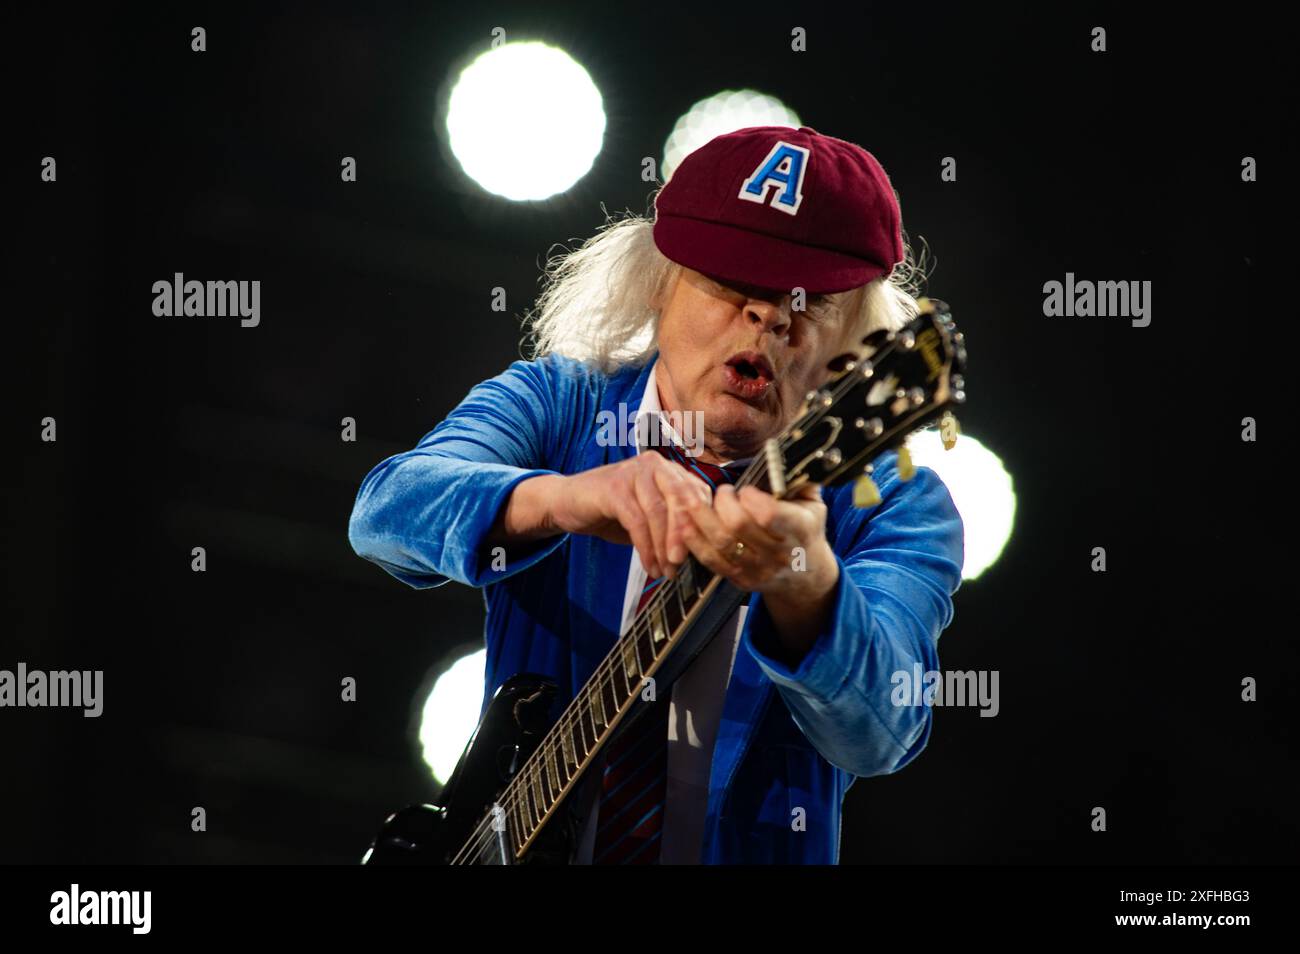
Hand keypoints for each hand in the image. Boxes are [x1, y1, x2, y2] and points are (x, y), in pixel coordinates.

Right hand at [547, 453, 712, 578]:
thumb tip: (700, 550)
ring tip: (665, 571)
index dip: (702, 526)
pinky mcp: (614, 487)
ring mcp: (634, 472)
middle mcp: (655, 465)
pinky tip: (649, 566)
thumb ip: (673, 524)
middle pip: (681, 499)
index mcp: (669, 469)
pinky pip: (637, 521)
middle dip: (684, 535)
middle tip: (682, 563)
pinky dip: (645, 548)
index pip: (697, 494)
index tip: (702, 554)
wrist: (568, 503)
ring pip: (658, 512)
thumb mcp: (649, 516)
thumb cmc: (613, 511)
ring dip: (663, 547)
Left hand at [680, 482, 837, 604]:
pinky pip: (710, 560)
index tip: (746, 489)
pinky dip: (693, 539)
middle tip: (724, 491)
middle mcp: (778, 553)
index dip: (751, 497)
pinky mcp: (740, 579)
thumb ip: (799, 481)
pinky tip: (684, 522)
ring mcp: (758, 569)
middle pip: (738, 526)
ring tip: (694, 498)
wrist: (806, 575)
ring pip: (720, 542)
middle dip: (723, 502)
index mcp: (800, 530)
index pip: (769, 514)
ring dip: (701, 516)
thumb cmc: (806, 531)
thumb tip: (779, 457)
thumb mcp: (814, 505)